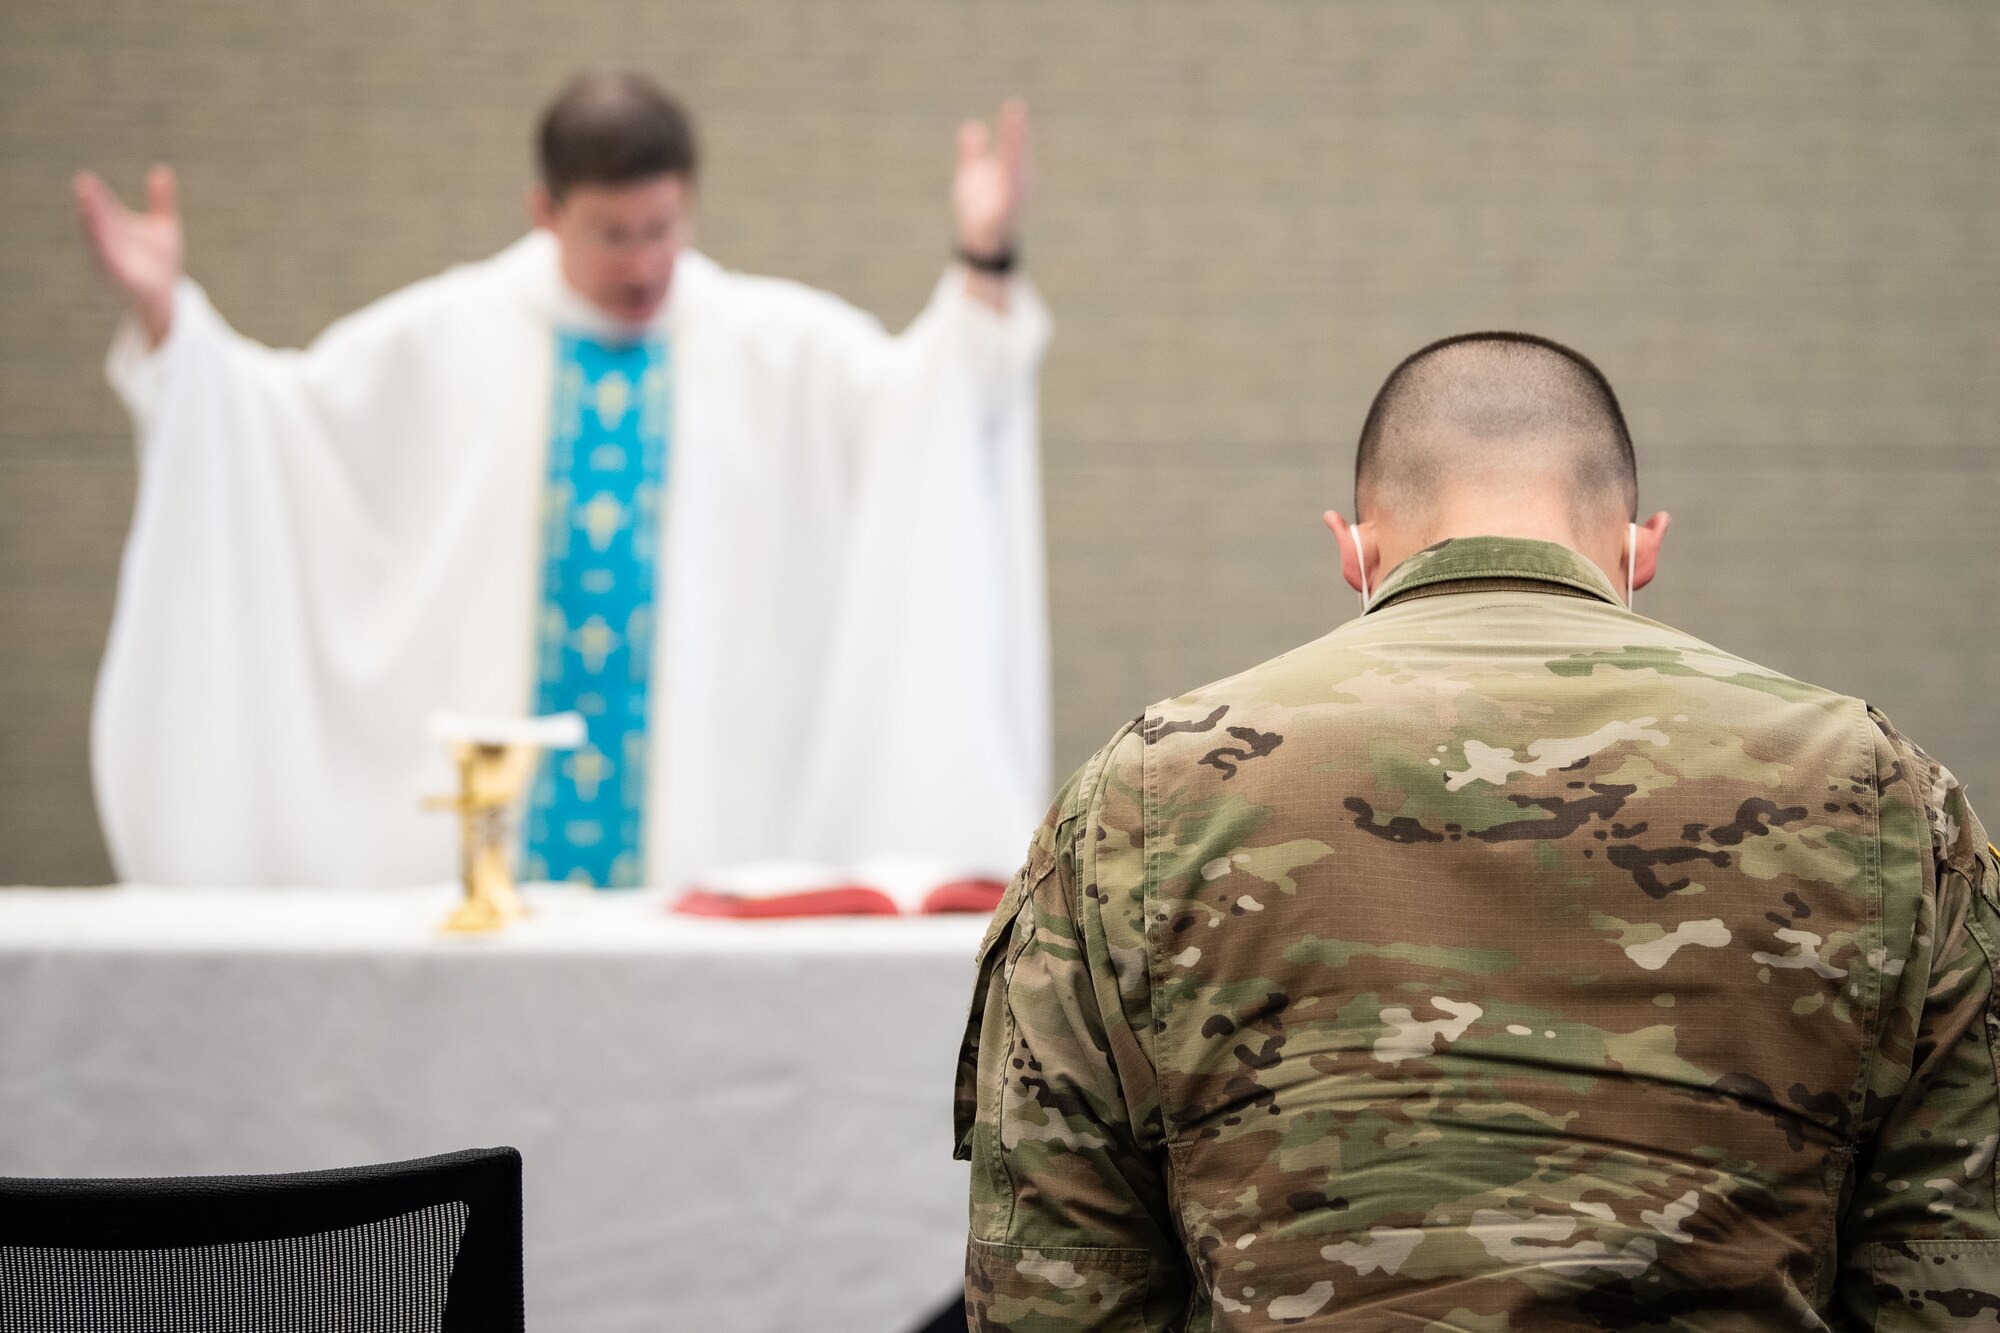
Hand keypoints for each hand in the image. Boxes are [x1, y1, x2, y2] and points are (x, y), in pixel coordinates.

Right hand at [73, 165, 182, 346]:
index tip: (85, 178)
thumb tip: (162, 170)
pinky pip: (107, 263)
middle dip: (90, 205)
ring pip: (98, 240)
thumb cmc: (159, 260)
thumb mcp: (164, 226)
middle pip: (97, 220)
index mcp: (115, 228)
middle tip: (82, 185)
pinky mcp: (117, 278)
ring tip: (84, 206)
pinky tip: (98, 238)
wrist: (165, 297)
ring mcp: (109, 261)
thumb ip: (161, 200)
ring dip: (91, 224)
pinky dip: (101, 250)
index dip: (95, 195)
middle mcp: (107, 243)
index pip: (102, 207)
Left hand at [952, 99, 1029, 261]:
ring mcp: (1014, 199)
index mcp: (1014, 170)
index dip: (1015, 126)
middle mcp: (1019, 182)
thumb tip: (972, 127)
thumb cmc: (980, 209)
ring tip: (1015, 126)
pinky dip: (1007, 187)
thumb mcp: (973, 176)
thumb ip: (973, 154)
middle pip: (1017, 153)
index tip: (1016, 105)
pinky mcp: (1004, 216)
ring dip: (1015, 150)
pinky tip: (1009, 175)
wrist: (981, 244)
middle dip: (1017, 133)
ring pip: (1014, 171)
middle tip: (1017, 109)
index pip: (1014, 144)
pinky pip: (1005, 200)